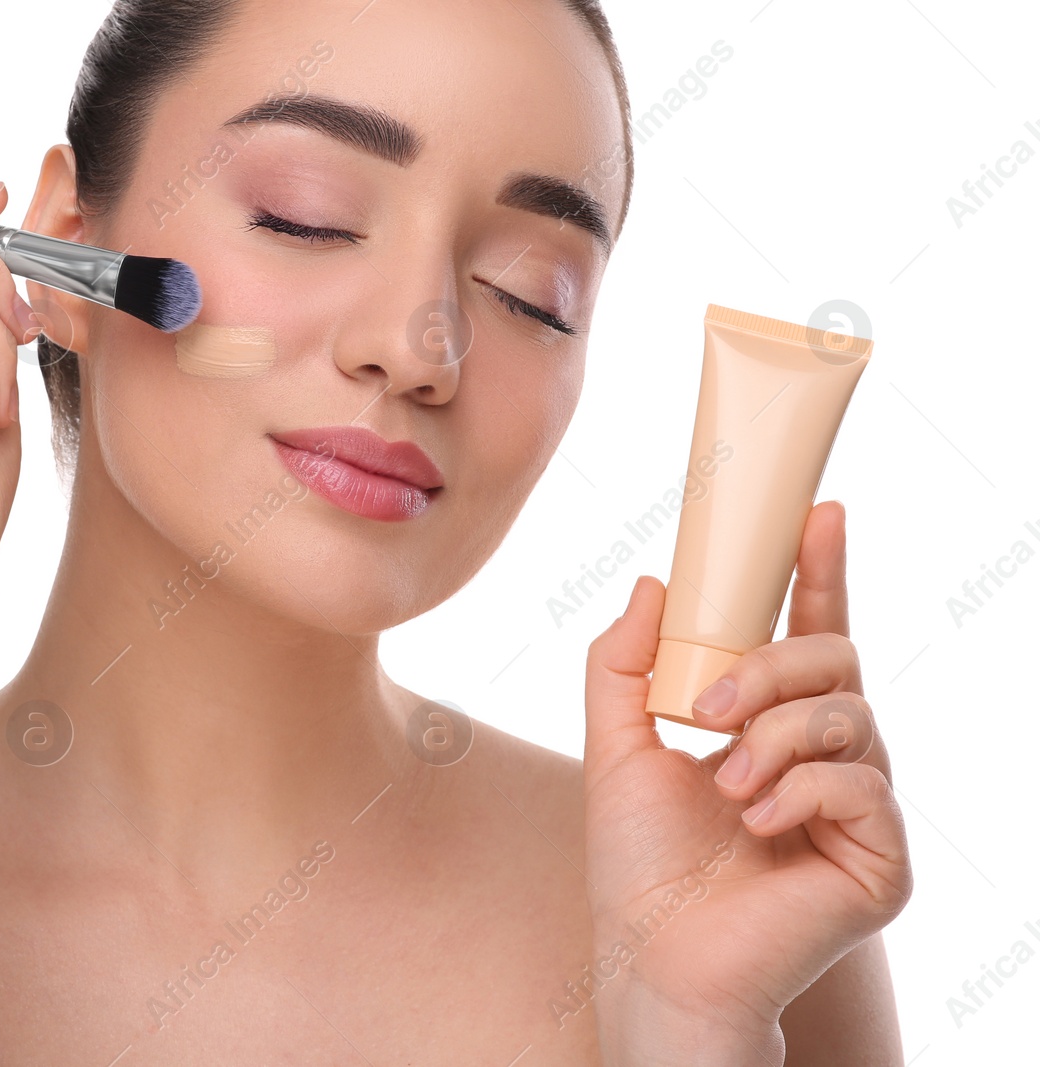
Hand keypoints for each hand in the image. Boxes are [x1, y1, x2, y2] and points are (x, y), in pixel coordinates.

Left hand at [581, 501, 912, 1060]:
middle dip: (769, 668)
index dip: (820, 571)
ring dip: (773, 737)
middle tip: (706, 711)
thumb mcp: (615, 744)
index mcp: (772, 724)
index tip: (818, 512)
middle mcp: (827, 756)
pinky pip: (862, 783)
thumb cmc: (641, 862)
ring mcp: (860, 806)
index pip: (810, 632)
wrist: (655, 955)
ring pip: (849, 713)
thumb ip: (624, 664)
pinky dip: (800, 790)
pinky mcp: (882, 858)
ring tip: (726, 783)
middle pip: (834, 658)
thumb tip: (652, 581)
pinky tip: (758, 822)